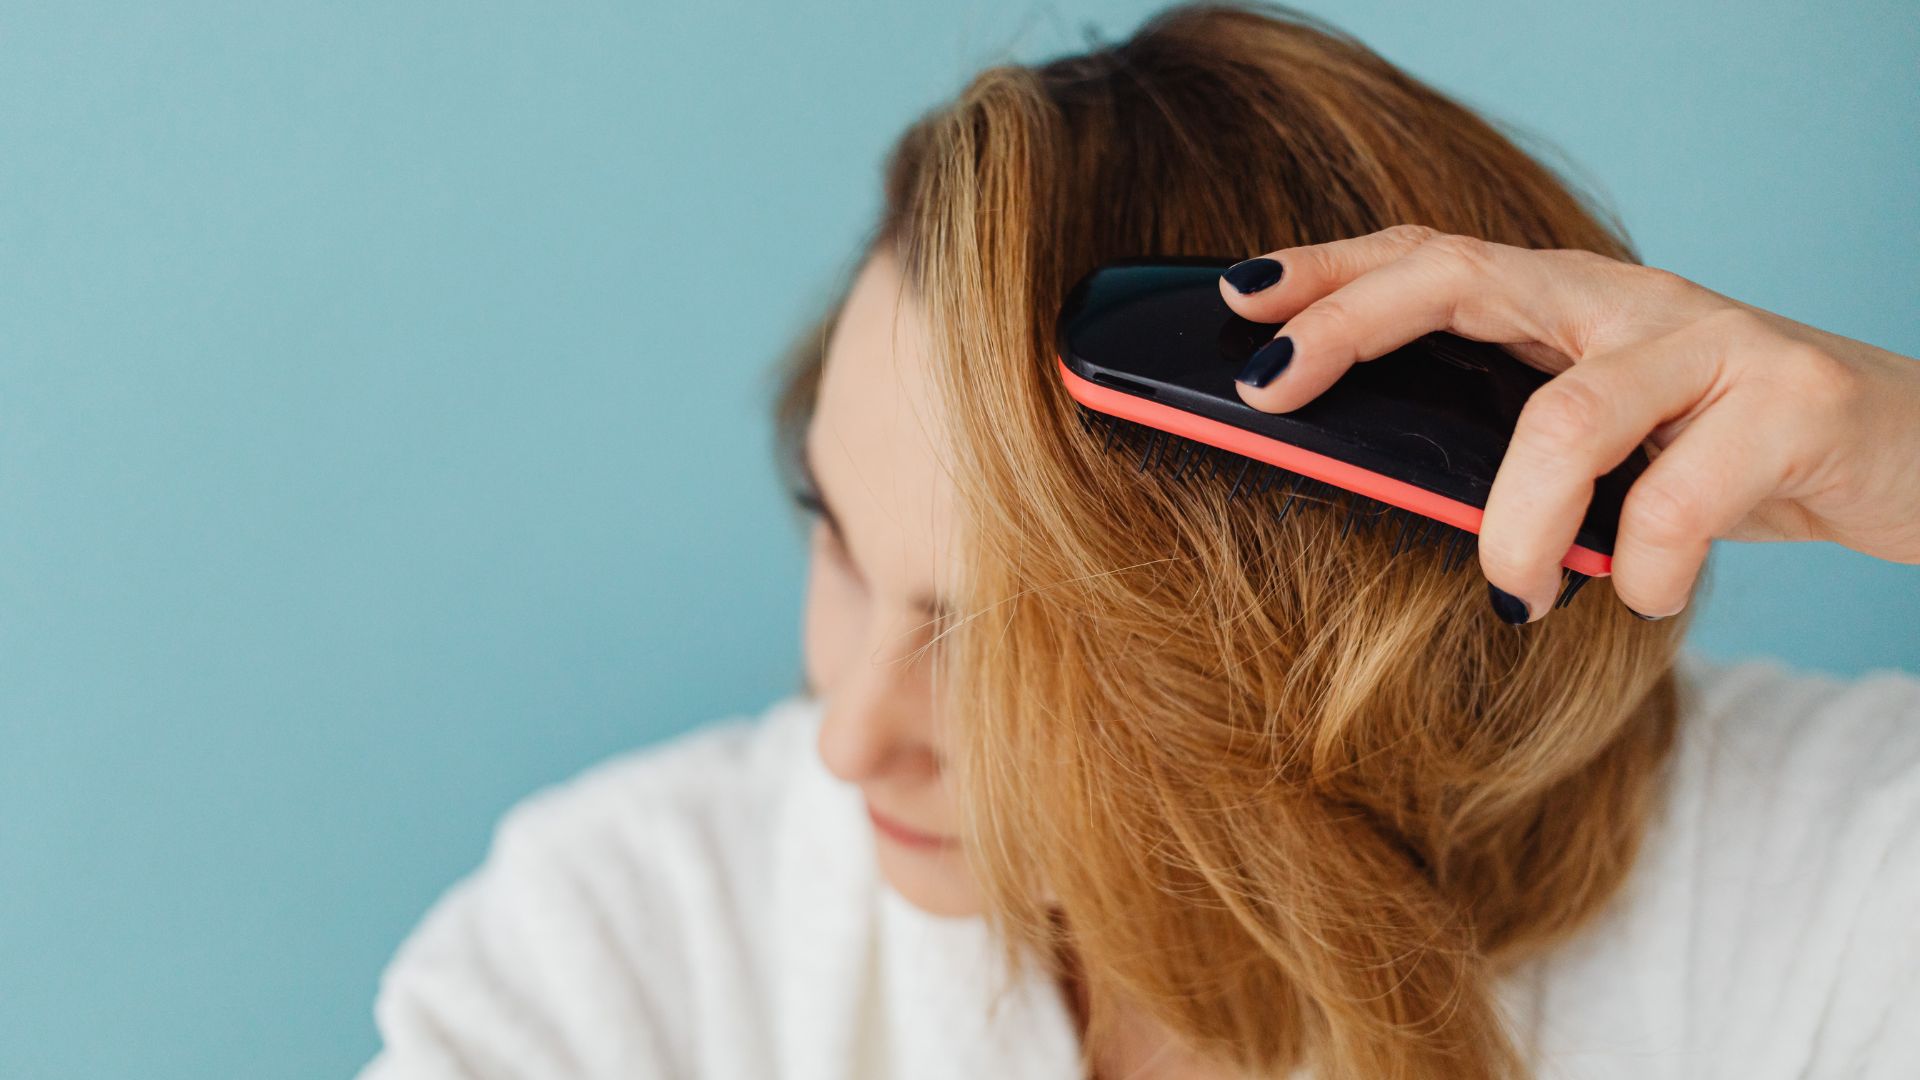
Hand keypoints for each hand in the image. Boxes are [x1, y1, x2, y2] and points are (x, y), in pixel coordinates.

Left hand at [1218, 225, 1919, 622]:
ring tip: (1512, 595)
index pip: (1429, 257)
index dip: (1328, 272)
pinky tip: (1648, 595)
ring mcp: (1710, 343)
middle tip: (1268, 392)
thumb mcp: (1601, 449)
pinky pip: (1681, 499)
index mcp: (1567, 306)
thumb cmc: (1723, 460)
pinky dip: (1648, 570)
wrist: (1914, 457)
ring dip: (1514, 527)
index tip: (1233, 298)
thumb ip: (1508, 450)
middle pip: (1462, 277)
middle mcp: (1626, 302)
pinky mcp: (1792, 404)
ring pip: (1565, 416)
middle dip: (1348, 326)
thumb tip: (1370, 491)